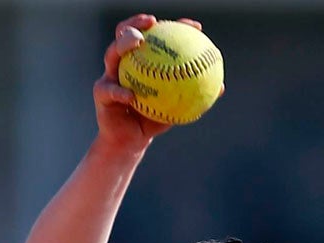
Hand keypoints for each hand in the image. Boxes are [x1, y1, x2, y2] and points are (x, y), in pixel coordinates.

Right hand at [93, 14, 214, 149]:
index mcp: (142, 61)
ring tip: (137, 42)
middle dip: (137, 23)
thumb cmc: (154, 119)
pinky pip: (109, 90)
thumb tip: (222, 87)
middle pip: (126, 34)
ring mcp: (110, 75)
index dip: (175, 27)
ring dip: (123, 44)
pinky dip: (120, 92)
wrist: (131, 140)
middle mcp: (125, 63)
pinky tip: (131, 95)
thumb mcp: (178, 107)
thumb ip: (195, 95)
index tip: (194, 27)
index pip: (157, 38)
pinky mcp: (101, 93)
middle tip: (153, 22)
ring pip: (112, 53)